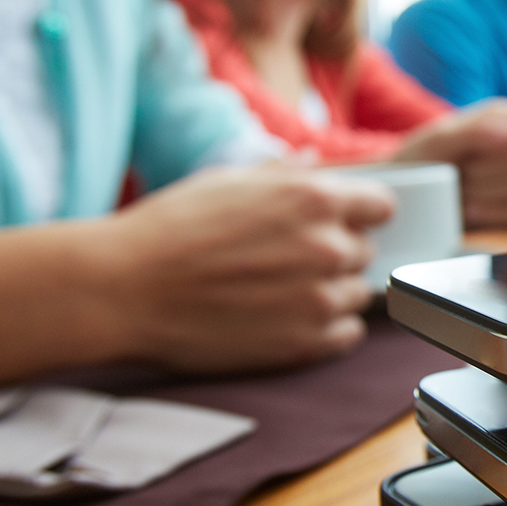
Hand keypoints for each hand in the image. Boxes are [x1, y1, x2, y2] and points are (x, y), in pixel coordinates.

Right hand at [91, 163, 394, 371]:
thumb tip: (310, 161)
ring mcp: (319, 300)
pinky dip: (327, 329)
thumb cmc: (168, 228)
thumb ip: (282, 174)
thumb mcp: (227, 180)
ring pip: (356, 294)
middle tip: (288, 258)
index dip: (359, 212)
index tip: (340, 221)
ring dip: (330, 291)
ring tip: (279, 291)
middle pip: (364, 250)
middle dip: (335, 251)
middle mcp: (328, 248)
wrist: (124, 289)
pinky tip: (287, 318)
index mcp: (314, 199)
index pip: (382, 206)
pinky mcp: (304, 344)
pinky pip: (346, 335)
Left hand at [393, 100, 506, 227]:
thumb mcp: (438, 142)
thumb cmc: (421, 162)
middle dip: (480, 171)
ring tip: (458, 191)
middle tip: (455, 172)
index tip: (467, 150)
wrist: (408, 200)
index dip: (495, 138)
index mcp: (499, 119)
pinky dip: (495, 215)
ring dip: (482, 195)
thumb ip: (475, 130)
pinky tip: (473, 210)